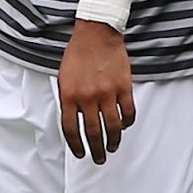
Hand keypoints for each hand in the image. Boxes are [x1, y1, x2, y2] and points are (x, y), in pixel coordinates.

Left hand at [58, 21, 135, 163]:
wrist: (96, 34)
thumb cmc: (78, 55)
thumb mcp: (64, 79)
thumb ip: (68, 101)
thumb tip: (74, 123)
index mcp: (69, 96)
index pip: (71, 130)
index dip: (76, 145)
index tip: (81, 153)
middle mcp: (88, 97)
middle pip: (93, 133)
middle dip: (96, 150)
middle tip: (99, 158)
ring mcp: (107, 93)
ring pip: (113, 127)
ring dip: (113, 141)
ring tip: (113, 147)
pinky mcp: (124, 87)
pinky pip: (128, 112)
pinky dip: (127, 123)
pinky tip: (124, 126)